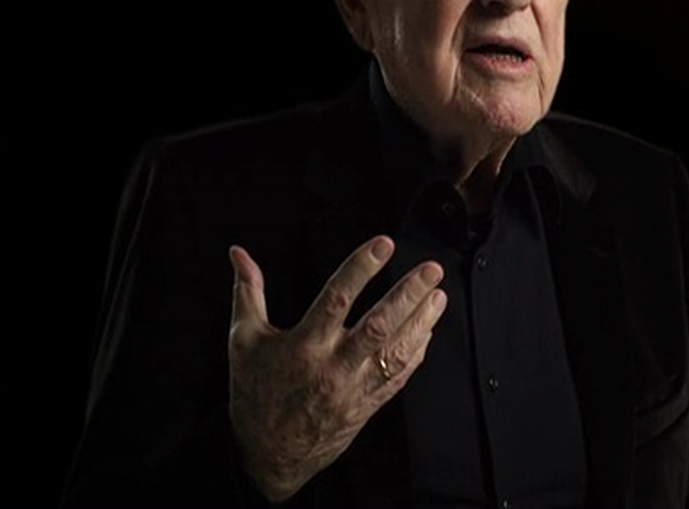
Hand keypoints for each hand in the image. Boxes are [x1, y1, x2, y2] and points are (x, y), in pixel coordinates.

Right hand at [226, 236, 446, 501]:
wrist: (268, 455)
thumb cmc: (255, 393)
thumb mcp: (243, 341)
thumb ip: (248, 293)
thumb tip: (238, 253)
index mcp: (302, 347)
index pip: (336, 299)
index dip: (360, 269)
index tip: (383, 244)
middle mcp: (332, 367)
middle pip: (377, 326)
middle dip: (408, 295)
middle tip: (431, 269)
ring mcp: (354, 388)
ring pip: (396, 351)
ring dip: (422, 321)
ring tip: (439, 294)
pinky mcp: (368, 404)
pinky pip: (399, 375)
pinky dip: (416, 351)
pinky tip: (428, 328)